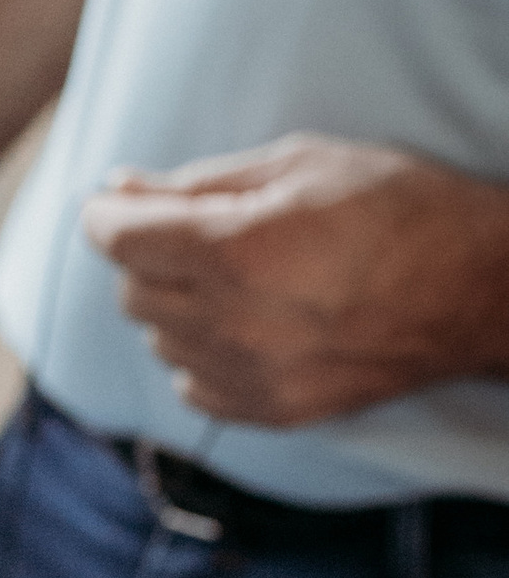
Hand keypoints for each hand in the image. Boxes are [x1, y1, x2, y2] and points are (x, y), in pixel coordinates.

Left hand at [85, 136, 508, 427]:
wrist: (479, 289)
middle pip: (133, 292)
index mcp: (237, 252)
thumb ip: (200, 182)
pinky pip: (193, 387)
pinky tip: (243, 323)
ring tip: (235, 276)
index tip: (114, 204)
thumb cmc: (399, 208)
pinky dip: (201, 354)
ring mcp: (253, 376)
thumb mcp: (302, 165)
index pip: (119, 239)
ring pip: (160, 340)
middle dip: (147, 255)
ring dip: (176, 304)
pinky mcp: (274, 411)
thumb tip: (121, 188)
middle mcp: (235, 323)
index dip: (107, 215)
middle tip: (194, 231)